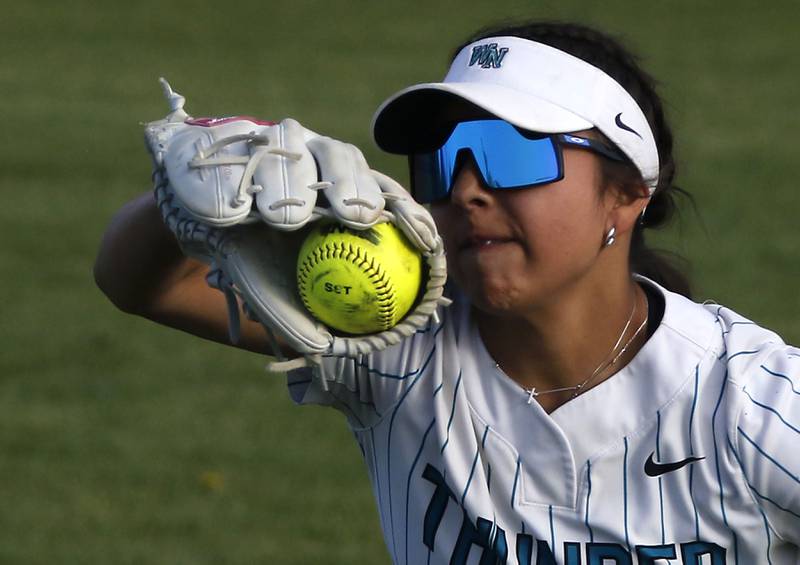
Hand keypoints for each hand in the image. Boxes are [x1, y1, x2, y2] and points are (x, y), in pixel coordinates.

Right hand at [143, 79, 448, 373]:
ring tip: (290, 218)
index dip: (404, 208)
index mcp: (336, 186)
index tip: (420, 238)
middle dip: (352, 183)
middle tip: (354, 216)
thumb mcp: (272, 291)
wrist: (190, 228)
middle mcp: (309, 154)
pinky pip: (229, 155)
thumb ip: (296, 316)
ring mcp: (270, 139)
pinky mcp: (227, 135)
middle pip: (340, 156)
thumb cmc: (246, 257)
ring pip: (289, 147)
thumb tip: (322, 350)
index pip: (380, 190)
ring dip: (291, 181)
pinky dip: (231, 182)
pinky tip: (234, 212)